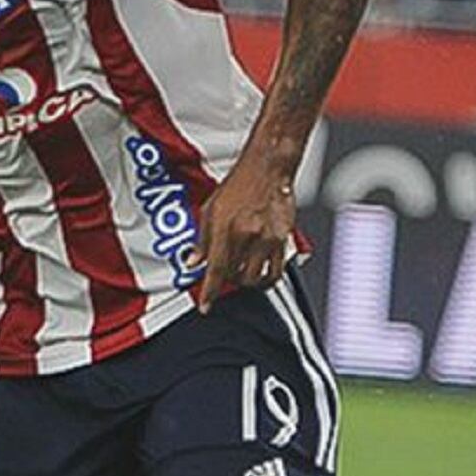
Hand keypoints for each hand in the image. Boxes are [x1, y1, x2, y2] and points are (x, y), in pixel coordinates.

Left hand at [195, 153, 297, 313]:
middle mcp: (246, 236)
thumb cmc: (240, 184)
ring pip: (255, 278)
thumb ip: (202, 238)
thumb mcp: (210, 208)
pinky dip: (266, 279)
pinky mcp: (283, 240)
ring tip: (240, 273)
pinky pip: (276, 271)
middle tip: (223, 275)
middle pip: (234, 276)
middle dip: (226, 281)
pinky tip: (260, 274)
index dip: (209, 292)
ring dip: (245, 281)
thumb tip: (192, 261)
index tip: (205, 306)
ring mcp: (267, 239)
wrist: (268, 169)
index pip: (214, 269)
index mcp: (225, 228)